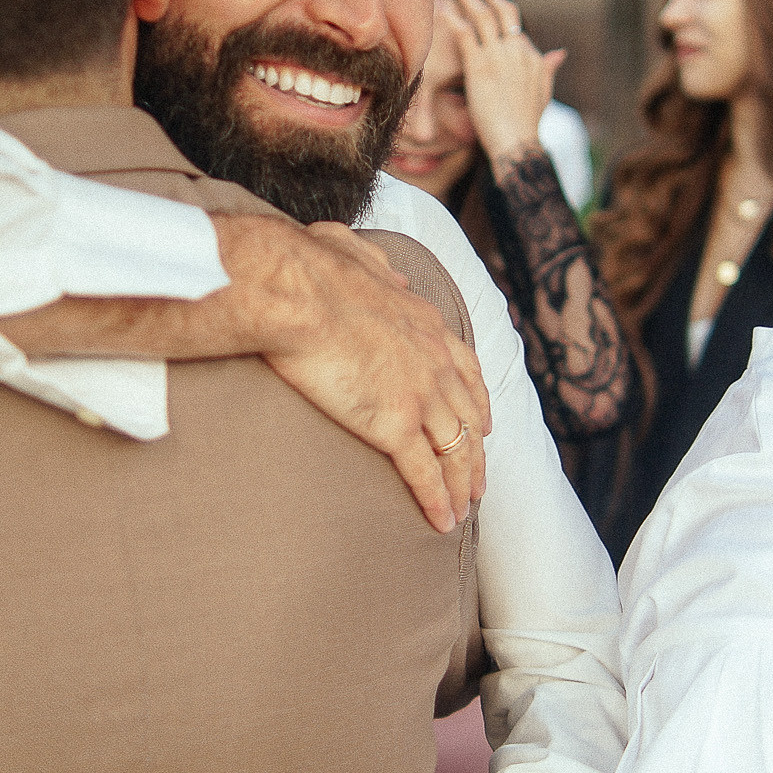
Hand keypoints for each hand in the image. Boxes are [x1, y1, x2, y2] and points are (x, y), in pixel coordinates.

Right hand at [221, 214, 490, 533]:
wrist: (289, 290)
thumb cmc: (303, 267)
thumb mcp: (351, 250)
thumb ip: (376, 264)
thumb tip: (393, 273)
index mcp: (422, 321)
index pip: (465, 368)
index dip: (476, 400)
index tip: (483, 423)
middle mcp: (432, 360)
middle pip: (468, 417)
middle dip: (477, 452)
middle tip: (478, 479)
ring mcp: (419, 395)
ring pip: (455, 451)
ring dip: (462, 484)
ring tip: (463, 509)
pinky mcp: (395, 425)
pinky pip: (425, 473)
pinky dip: (436, 500)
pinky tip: (441, 522)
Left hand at [441, 0, 562, 169]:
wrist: (516, 141)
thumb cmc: (527, 123)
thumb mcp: (544, 92)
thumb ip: (549, 68)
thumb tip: (560, 53)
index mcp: (533, 57)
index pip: (517, 30)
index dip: (504, 21)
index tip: (491, 14)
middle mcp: (517, 51)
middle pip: (505, 13)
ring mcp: (498, 56)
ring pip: (483, 17)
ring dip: (470, 2)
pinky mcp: (479, 65)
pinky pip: (465, 34)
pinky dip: (454, 20)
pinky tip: (444, 13)